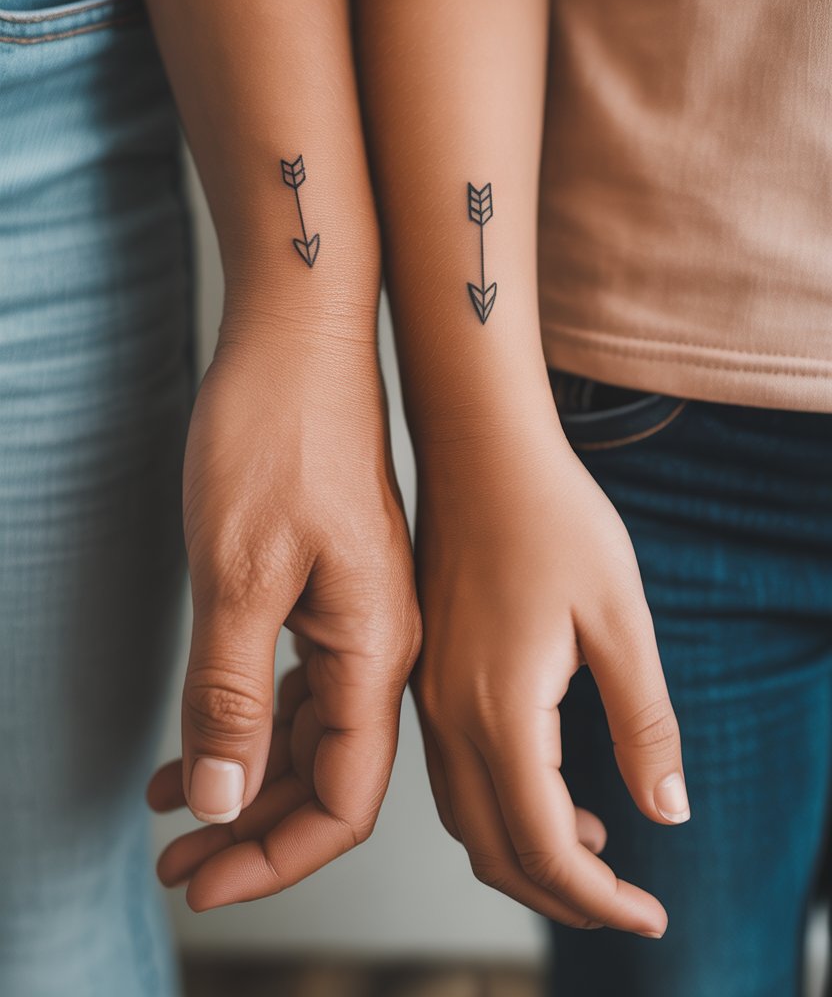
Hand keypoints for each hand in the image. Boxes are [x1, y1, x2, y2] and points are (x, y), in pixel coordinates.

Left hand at [146, 312, 419, 909]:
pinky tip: (196, 732)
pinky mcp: (329, 582)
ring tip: (170, 809)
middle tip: (176, 863)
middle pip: (329, 772)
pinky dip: (247, 717)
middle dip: (253, 828)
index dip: (276, 854)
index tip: (202, 879)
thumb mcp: (238, 574)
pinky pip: (297, 677)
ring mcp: (357, 609)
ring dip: (245, 776)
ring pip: (310, 728)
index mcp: (375, 646)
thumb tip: (226, 803)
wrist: (302, 336)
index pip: (344, 795)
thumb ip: (235, 694)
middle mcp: (379, 639)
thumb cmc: (277, 435)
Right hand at [412, 417, 688, 937]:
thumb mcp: (622, 619)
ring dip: (526, 851)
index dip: (597, 900)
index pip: (541, 847)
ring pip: (466, 816)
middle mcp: (448, 715)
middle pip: (494, 849)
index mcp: (498, 709)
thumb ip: (643, 724)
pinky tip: (545, 782)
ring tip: (591, 849)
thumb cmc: (551, 516)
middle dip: (560, 895)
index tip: (648, 915)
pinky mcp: (425, 672)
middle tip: (622, 901)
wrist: (478, 447)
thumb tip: (666, 810)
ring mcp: (428, 694)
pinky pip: (453, 771)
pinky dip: (498, 804)